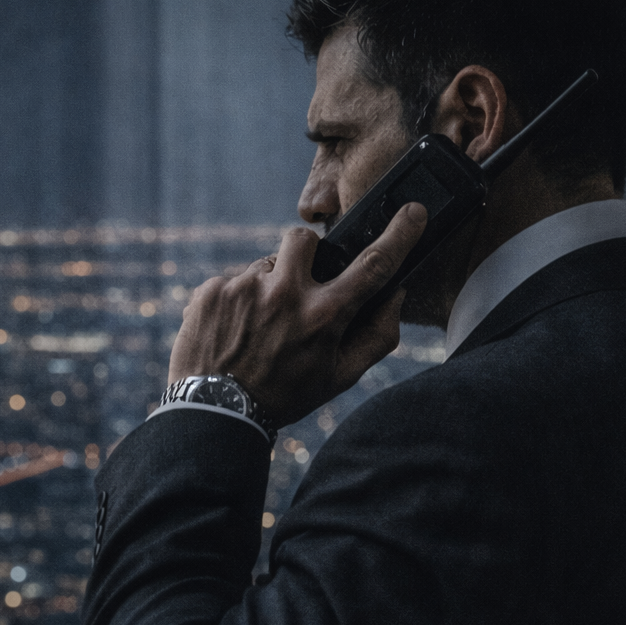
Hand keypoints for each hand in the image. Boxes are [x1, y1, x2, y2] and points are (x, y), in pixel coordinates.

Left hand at [167, 203, 427, 426]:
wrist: (216, 412)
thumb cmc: (285, 397)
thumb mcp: (340, 377)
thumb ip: (377, 337)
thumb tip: (395, 296)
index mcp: (324, 316)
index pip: (372, 265)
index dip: (399, 235)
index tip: (413, 212)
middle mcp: (285, 294)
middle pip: (305, 239)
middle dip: (304, 255)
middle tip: (296, 287)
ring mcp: (244, 288)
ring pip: (265, 265)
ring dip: (267, 288)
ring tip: (257, 327)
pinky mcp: (212, 291)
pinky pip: (233, 282)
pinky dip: (236, 304)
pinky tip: (233, 333)